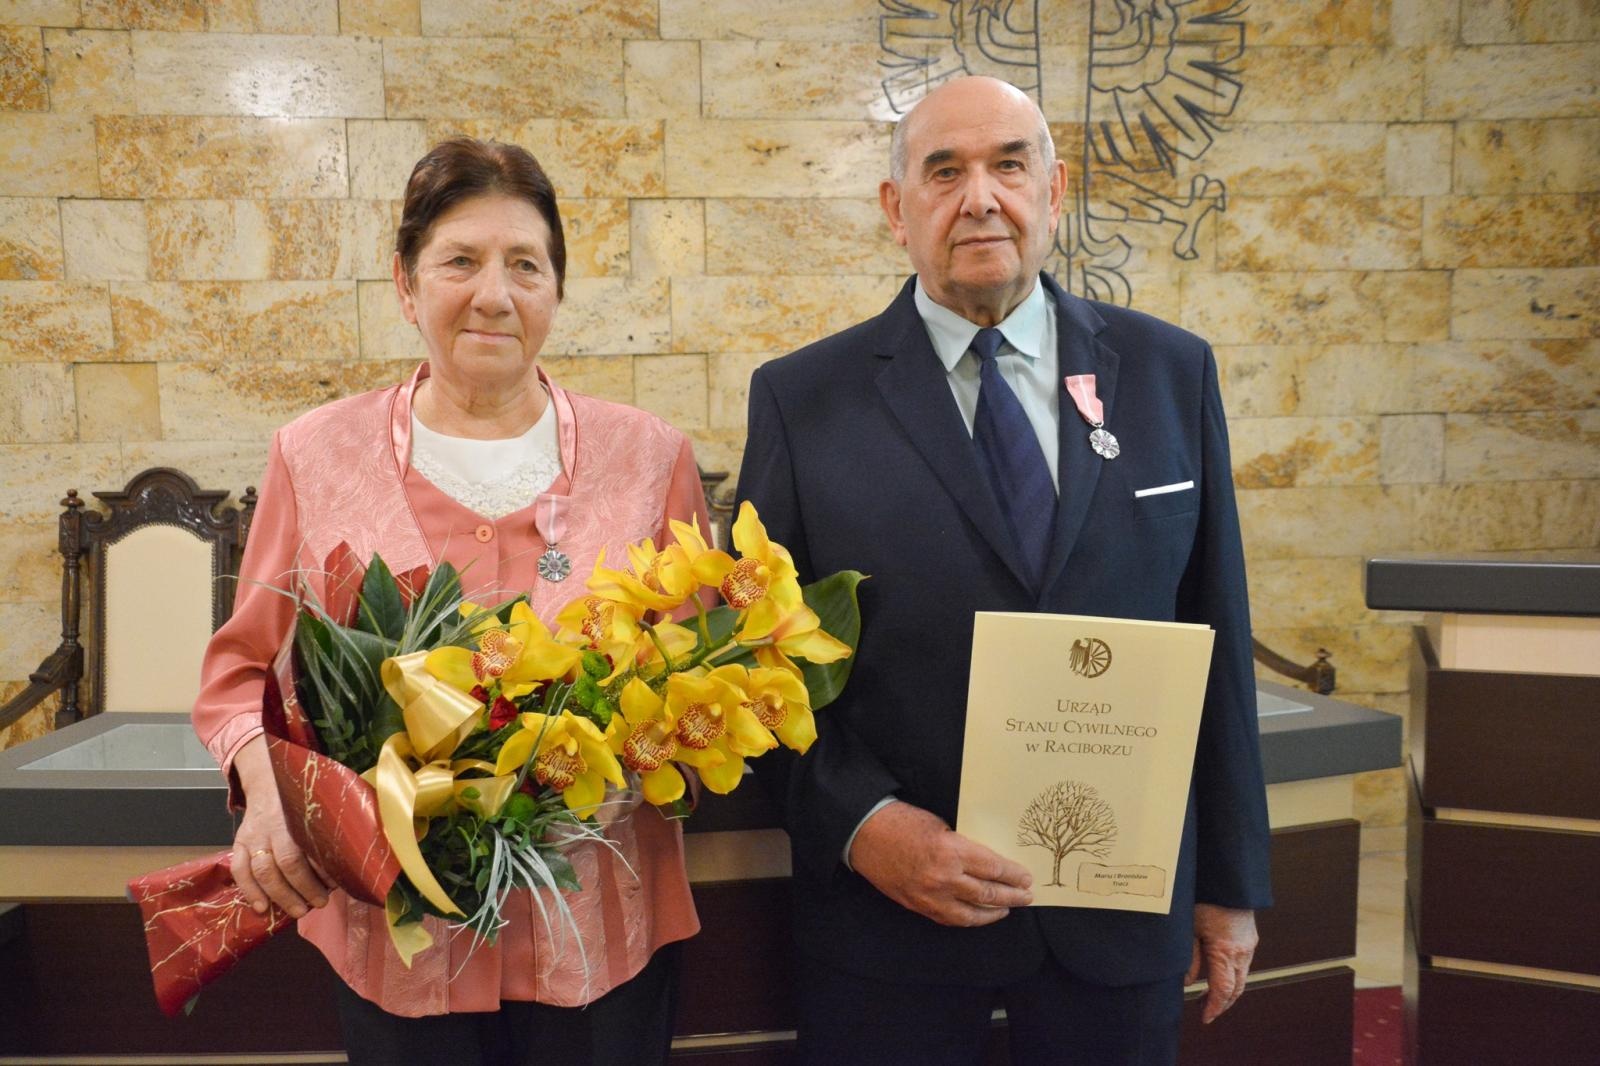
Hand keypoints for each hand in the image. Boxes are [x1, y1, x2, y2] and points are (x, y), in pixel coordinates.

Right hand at [229, 735, 329, 917]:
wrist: (268, 783)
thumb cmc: (303, 799)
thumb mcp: (323, 801)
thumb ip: (340, 819)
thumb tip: (366, 842)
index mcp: (299, 813)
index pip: (311, 845)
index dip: (324, 868)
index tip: (337, 883)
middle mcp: (275, 825)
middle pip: (288, 862)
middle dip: (305, 888)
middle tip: (319, 903)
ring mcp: (254, 835)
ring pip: (263, 870)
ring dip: (281, 895)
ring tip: (298, 911)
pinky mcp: (239, 843)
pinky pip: (240, 870)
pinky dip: (249, 891)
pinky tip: (262, 907)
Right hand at [848, 801, 1032, 926]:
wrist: (865, 834)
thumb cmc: (902, 821)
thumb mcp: (940, 824)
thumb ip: (963, 845)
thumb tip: (987, 860)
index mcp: (951, 852)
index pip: (993, 869)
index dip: (1013, 875)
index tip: (1026, 877)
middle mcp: (943, 878)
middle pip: (987, 894)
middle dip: (1011, 896)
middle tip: (1027, 896)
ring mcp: (929, 896)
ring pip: (971, 913)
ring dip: (994, 912)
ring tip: (1008, 908)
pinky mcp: (918, 905)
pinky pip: (950, 919)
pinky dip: (969, 919)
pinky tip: (979, 915)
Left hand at [1185, 903, 1257, 1022]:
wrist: (1227, 880)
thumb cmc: (1205, 900)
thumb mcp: (1190, 929)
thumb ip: (1190, 958)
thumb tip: (1187, 983)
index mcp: (1225, 951)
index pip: (1222, 990)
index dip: (1214, 1007)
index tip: (1205, 1018)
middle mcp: (1242, 952)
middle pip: (1236, 989)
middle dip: (1221, 1004)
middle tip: (1205, 1011)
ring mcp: (1249, 945)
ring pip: (1242, 978)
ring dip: (1228, 991)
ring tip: (1208, 996)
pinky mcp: (1251, 938)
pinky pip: (1243, 964)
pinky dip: (1232, 975)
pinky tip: (1218, 974)